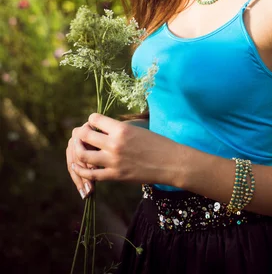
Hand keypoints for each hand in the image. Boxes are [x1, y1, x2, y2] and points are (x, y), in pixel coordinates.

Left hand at [67, 113, 181, 195]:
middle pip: (84, 135)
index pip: (94, 119)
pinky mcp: (115, 175)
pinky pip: (90, 173)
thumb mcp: (137, 129)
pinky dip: (81, 170)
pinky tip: (78, 166)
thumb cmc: (157, 142)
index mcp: (121, 128)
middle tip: (83, 136)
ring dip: (78, 151)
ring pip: (83, 155)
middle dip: (81, 134)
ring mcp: (113, 161)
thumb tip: (101, 128)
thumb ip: (118, 129)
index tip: (95, 124)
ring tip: (80, 150)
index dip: (92, 120)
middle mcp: (114, 143)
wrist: (170, 162)